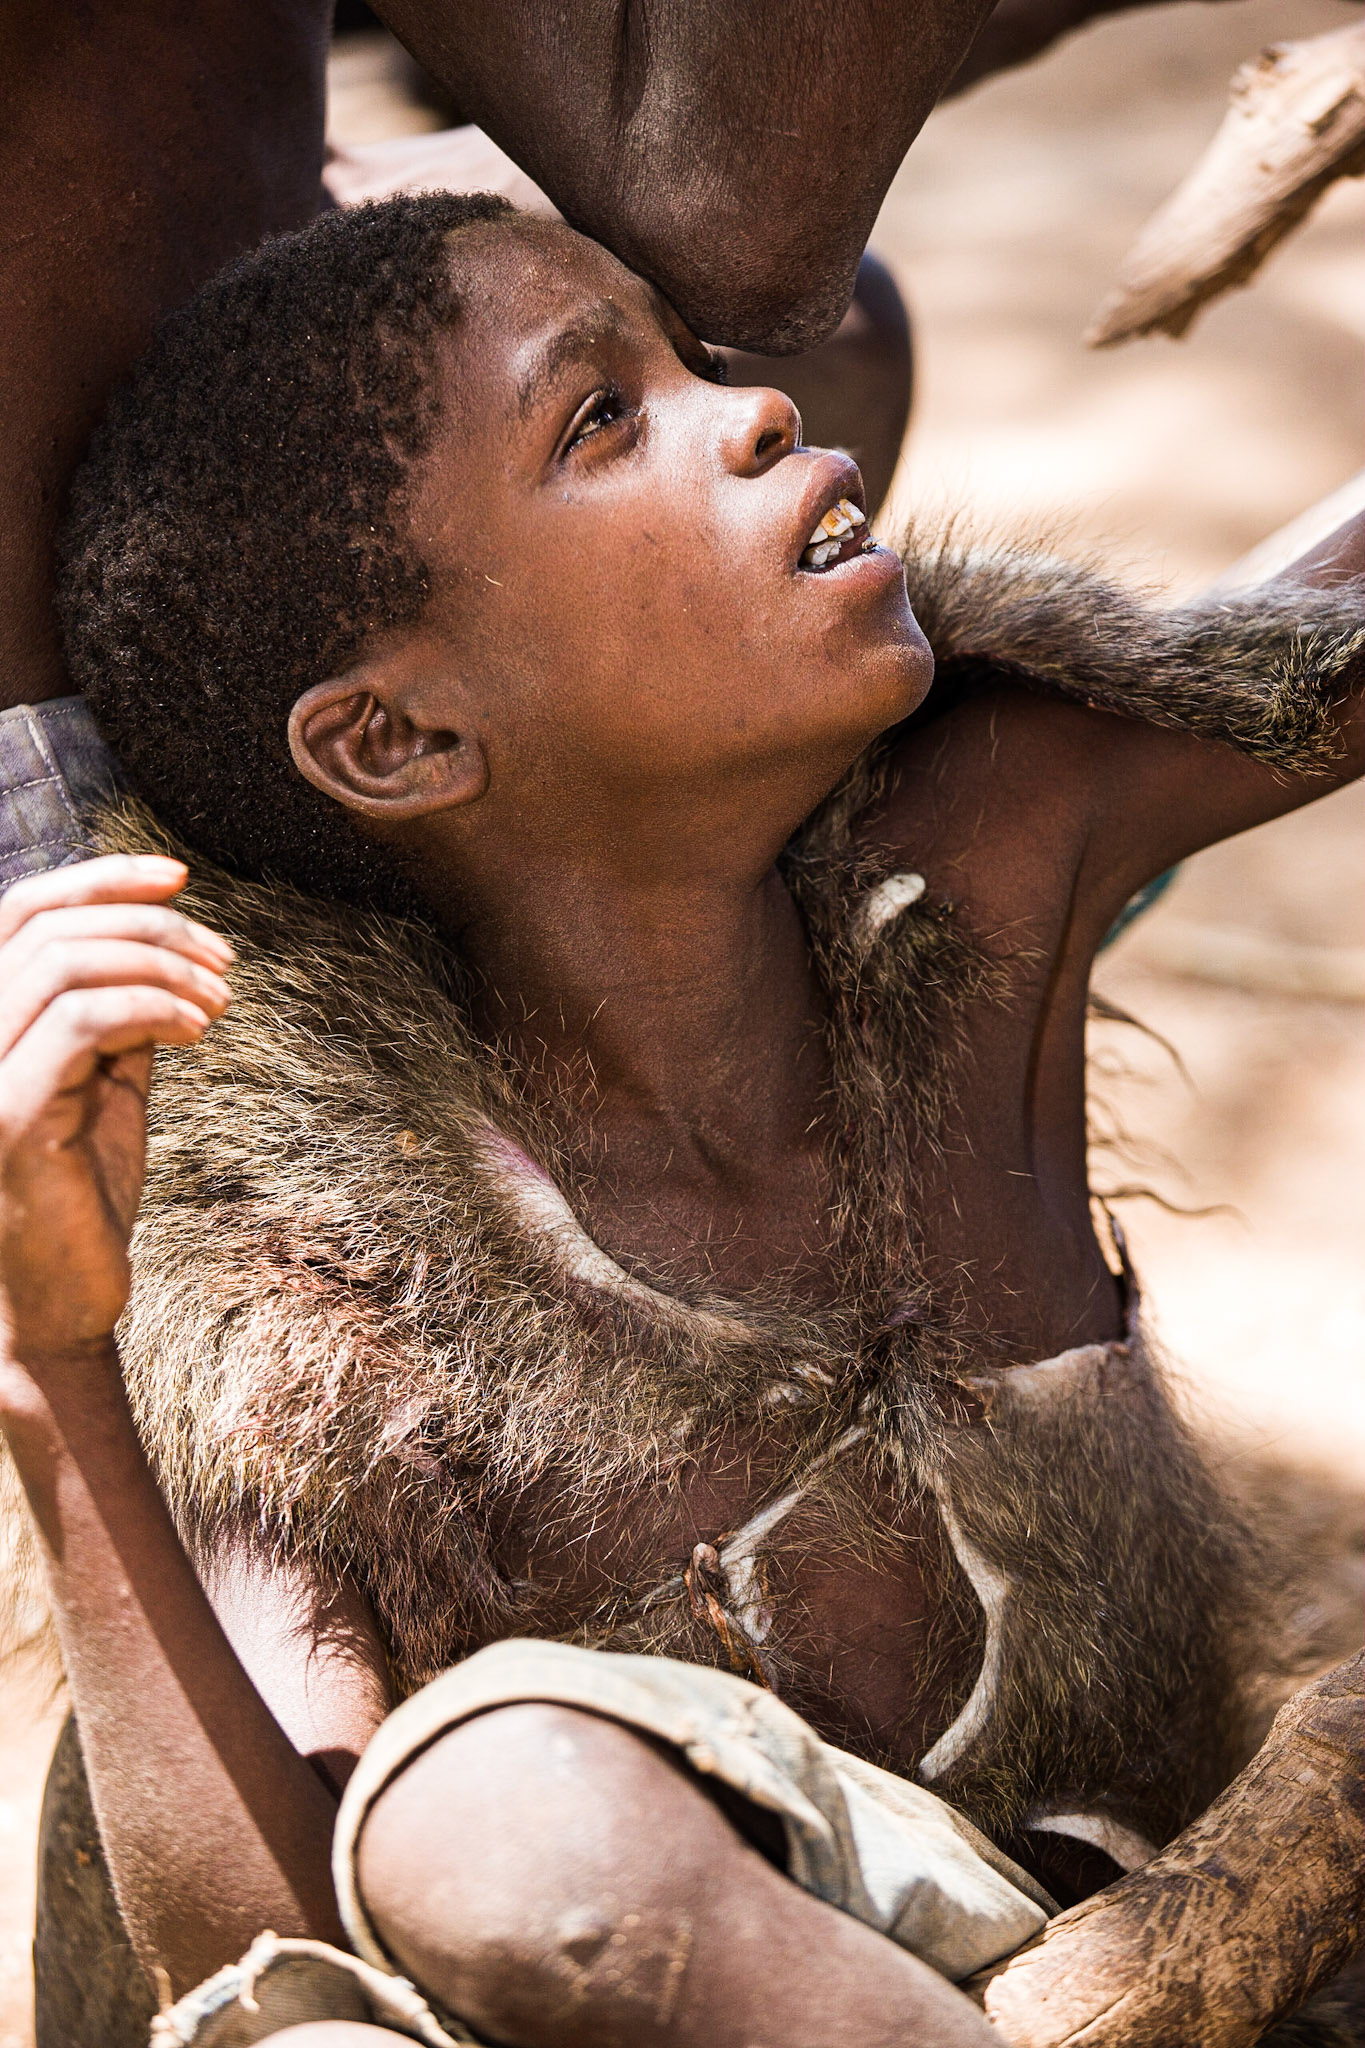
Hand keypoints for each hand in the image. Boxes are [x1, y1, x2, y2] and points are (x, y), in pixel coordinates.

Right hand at [0, 855, 230, 1370]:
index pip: (23, 911)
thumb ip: (121, 1016)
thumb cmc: (81, 1197)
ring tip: (220, 1001)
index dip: (101, 878)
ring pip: (66, 965)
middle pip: (52, 928)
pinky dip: (153, 1008)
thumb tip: (166, 949)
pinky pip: (83, 1020)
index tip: (182, 877)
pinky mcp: (7, 1113)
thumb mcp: (107, 1084)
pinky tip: (198, 1031)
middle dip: (155, 927)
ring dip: (164, 967)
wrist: (58, 1305)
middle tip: (226, 962)